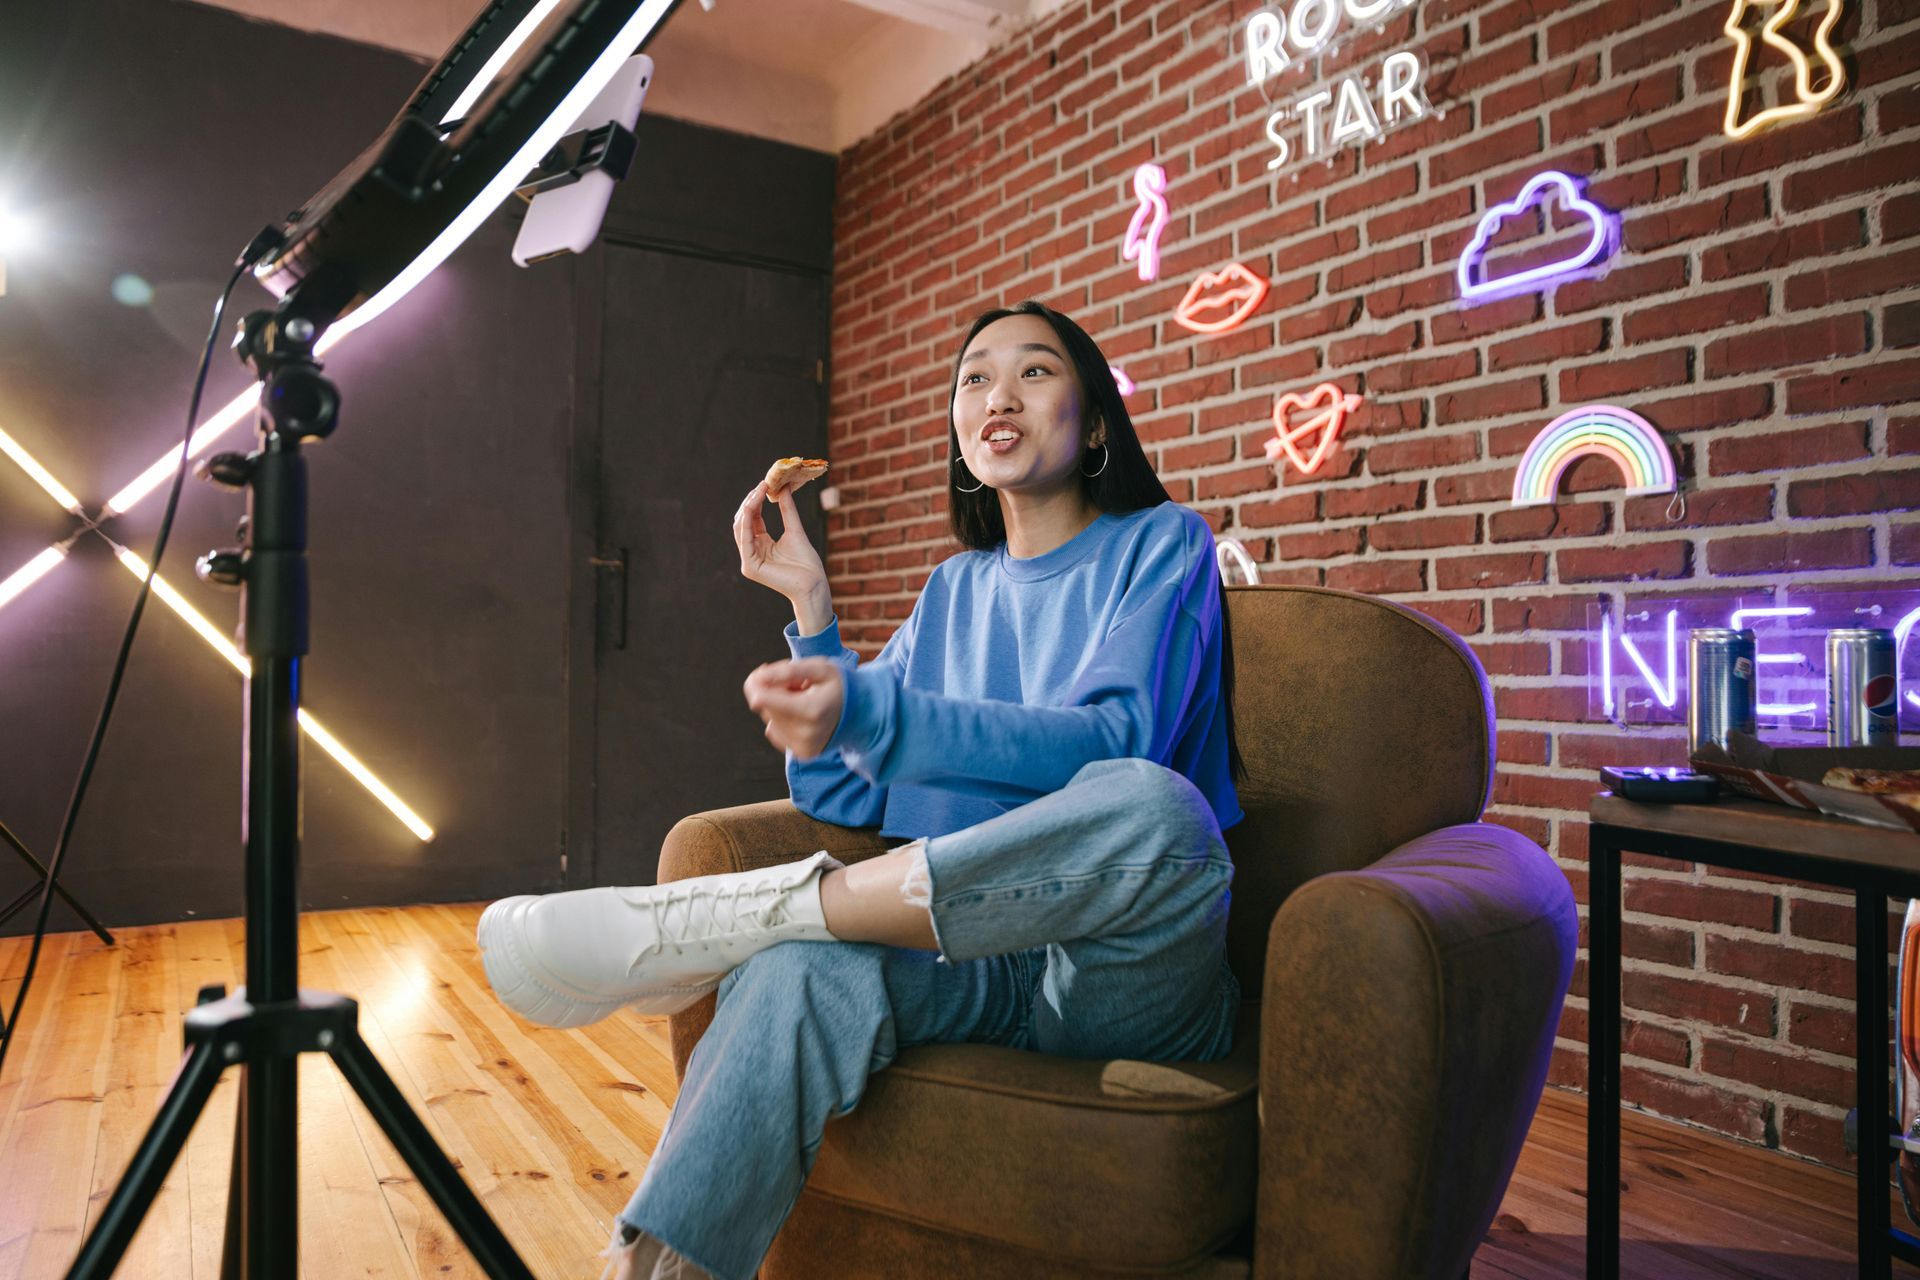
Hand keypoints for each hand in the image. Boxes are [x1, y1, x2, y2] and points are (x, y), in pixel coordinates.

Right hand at [734, 481, 826, 605]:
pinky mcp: (750, 567)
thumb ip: (787, 509)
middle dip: (750, 501)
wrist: (813, 583)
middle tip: (761, 485)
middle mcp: (752, 551)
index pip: (752, 519)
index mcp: (762, 544)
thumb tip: (783, 487)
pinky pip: (744, 540)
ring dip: (748, 507)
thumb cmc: (806, 561)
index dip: (756, 501)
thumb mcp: (795, 529)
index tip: (765, 484)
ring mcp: (749, 560)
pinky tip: (753, 506)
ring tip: (759, 491)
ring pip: (740, 528)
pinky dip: (747, 521)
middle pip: (743, 522)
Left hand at [743, 658, 843, 760]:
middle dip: (773, 691)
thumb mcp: (819, 668)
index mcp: (812, 710)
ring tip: (802, 699)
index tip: (763, 671)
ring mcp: (804, 747)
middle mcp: (806, 734)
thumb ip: (787, 670)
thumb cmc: (837, 685)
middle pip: (765, 707)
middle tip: (795, 683)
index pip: (762, 699)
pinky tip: (801, 713)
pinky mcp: (802, 754)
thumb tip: (755, 680)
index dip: (756, 682)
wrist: (861, 711)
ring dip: (778, 705)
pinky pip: (774, 731)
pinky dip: (782, 719)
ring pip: (769, 719)